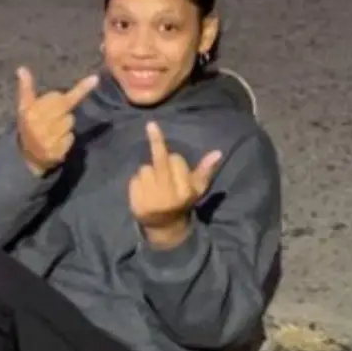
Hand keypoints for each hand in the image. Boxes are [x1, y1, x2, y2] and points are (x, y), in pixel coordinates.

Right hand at [16, 66, 98, 176]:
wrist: (26, 156)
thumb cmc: (28, 126)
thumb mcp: (24, 107)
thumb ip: (26, 88)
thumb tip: (22, 68)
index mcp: (32, 112)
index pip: (60, 99)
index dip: (80, 89)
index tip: (95, 79)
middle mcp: (40, 126)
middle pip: (67, 110)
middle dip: (63, 112)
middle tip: (52, 119)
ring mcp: (48, 140)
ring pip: (70, 124)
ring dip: (65, 126)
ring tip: (52, 131)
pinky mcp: (56, 152)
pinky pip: (70, 138)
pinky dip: (66, 140)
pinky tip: (55, 142)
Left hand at [129, 121, 221, 247]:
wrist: (164, 226)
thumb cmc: (182, 202)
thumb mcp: (197, 189)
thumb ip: (205, 170)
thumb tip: (217, 152)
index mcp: (184, 191)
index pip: (176, 160)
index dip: (175, 160)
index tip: (175, 164)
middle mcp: (167, 195)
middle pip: (160, 160)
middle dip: (156, 139)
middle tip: (151, 124)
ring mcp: (150, 199)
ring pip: (145, 168)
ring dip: (148, 172)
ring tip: (154, 185)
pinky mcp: (135, 202)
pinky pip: (134, 178)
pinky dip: (138, 181)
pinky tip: (144, 192)